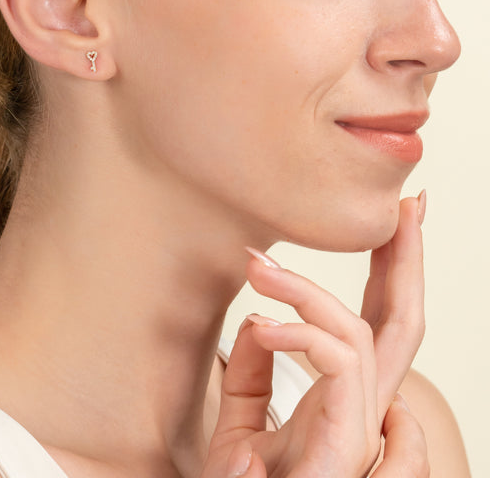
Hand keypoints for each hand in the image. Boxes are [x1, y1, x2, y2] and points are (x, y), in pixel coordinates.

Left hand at [201, 195, 424, 476]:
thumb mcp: (238, 412)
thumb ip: (253, 366)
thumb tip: (261, 320)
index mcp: (341, 396)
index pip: (378, 324)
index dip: (393, 272)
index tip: (398, 221)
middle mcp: (361, 408)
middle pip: (400, 322)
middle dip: (408, 259)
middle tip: (411, 204)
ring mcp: (358, 427)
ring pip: (361, 333)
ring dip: (308, 287)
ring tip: (254, 265)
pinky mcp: (342, 445)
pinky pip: (339, 365)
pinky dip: (302, 332)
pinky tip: (263, 324)